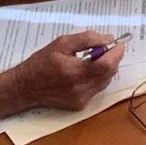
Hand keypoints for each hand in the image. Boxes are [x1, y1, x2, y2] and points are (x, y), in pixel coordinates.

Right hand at [11, 31, 125, 110]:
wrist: (25, 88)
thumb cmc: (41, 62)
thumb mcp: (62, 43)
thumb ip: (87, 39)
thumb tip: (109, 39)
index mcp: (74, 71)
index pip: (107, 64)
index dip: (117, 53)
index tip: (120, 43)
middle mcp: (80, 88)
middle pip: (109, 73)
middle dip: (112, 59)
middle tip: (106, 49)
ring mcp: (81, 99)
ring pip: (105, 81)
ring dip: (106, 68)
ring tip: (93, 60)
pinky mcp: (80, 105)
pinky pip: (97, 89)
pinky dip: (97, 78)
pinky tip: (86, 72)